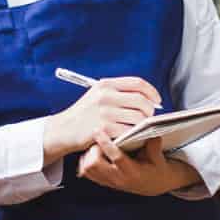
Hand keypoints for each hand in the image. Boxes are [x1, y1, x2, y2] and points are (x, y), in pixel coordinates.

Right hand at [44, 76, 160, 159]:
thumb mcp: (97, 95)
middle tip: (149, 117)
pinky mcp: (104, 129)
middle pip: (141, 100)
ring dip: (143, 125)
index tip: (157, 100)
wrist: (63, 130)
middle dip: (150, 110)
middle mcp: (105, 96)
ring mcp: (105, 113)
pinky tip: (131, 136)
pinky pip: (129, 131)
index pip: (137, 83)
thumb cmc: (84, 114)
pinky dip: (134, 135)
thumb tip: (145, 97)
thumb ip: (118, 92)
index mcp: (105, 85)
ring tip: (139, 128)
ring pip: (138, 117)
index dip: (151, 91)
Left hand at [77, 135, 189, 196]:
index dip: (106, 143)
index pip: (116, 157)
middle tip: (98, 139)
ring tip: (96, 145)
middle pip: (94, 164)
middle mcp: (118, 179)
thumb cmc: (156, 169)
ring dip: (88, 155)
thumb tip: (152, 132)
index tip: (99, 130)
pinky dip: (86, 161)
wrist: (153, 185)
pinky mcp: (104, 182)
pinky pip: (86, 172)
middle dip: (93, 149)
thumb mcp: (158, 158)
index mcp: (133, 172)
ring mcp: (109, 182)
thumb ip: (154, 146)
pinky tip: (94, 153)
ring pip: (87, 169)